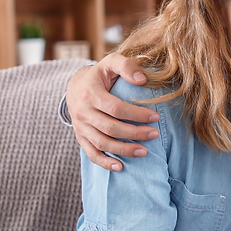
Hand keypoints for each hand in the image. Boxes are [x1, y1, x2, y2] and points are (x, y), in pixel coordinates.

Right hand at [65, 53, 159, 170]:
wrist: (75, 86)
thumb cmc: (99, 74)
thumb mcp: (110, 63)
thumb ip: (126, 66)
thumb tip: (142, 80)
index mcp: (90, 93)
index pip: (116, 108)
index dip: (137, 114)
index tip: (155, 117)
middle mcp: (83, 111)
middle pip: (111, 128)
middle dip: (135, 133)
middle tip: (154, 134)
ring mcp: (80, 126)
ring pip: (102, 143)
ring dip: (124, 150)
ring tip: (144, 152)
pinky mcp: (80, 137)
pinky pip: (91, 154)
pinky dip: (105, 163)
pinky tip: (121, 167)